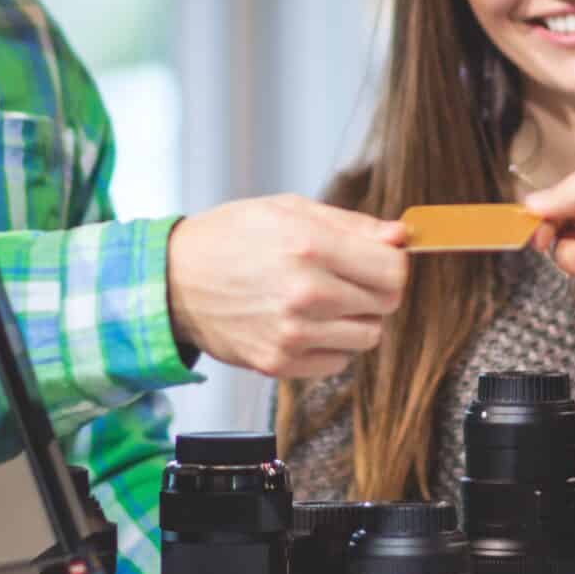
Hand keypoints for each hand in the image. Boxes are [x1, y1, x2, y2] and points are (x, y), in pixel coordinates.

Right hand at [166, 194, 409, 378]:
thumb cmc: (231, 238)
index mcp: (310, 246)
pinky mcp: (278, 363)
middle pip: (386, 304)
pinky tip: (305, 323)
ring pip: (367, 337)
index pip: (393, 270)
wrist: (173, 280)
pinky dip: (331, 345)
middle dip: (374, 289)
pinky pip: (337, 362)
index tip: (379, 261)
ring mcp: (292, 334)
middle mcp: (304, 294)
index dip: (393, 264)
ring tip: (324, 301)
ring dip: (355, 320)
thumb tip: (401, 237)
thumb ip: (352, 224)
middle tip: (346, 278)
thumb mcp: (289, 210)